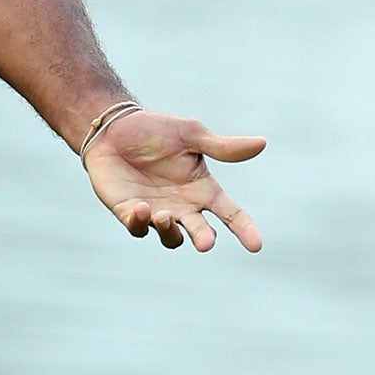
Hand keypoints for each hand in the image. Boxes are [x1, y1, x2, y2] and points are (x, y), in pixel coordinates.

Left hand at [83, 111, 265, 251]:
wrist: (112, 128)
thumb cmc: (155, 130)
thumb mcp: (191, 135)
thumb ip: (223, 146)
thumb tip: (262, 143)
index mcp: (203, 189)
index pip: (230, 213)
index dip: (244, 229)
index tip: (256, 245)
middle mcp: (184, 206)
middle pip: (201, 232)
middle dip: (203, 238)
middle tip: (205, 242)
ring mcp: (157, 213)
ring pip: (171, 237)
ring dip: (169, 230)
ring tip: (165, 216)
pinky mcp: (129, 213)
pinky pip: (137, 227)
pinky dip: (140, 222)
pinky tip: (141, 208)